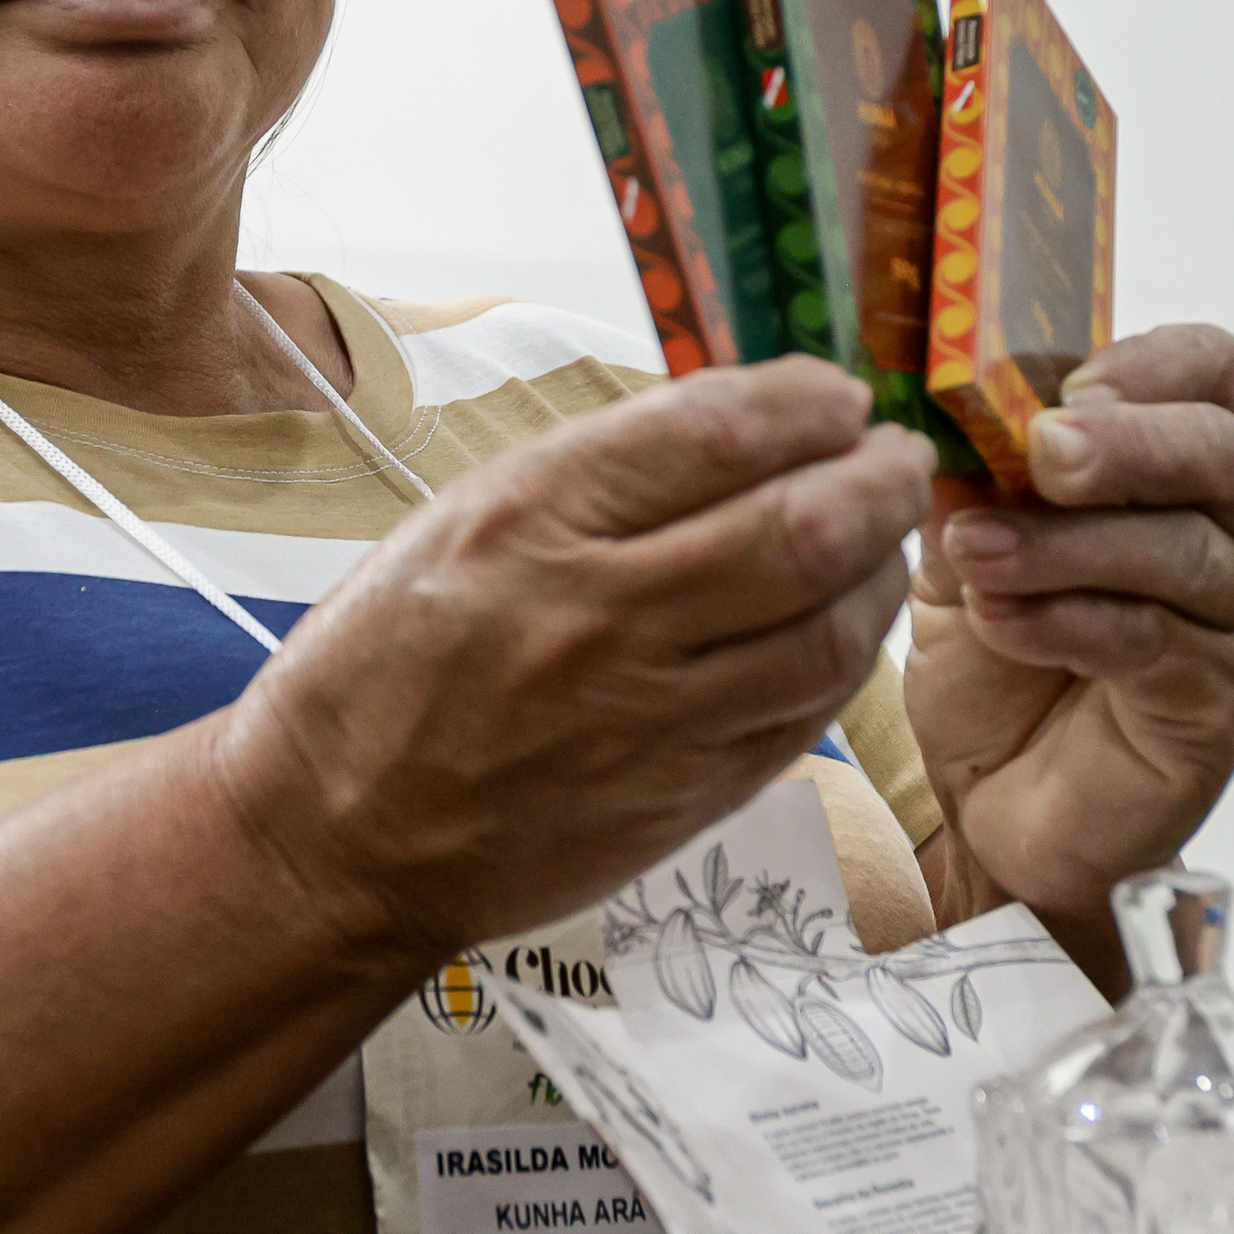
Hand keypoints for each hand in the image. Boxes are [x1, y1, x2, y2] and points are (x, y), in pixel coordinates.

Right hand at [218, 357, 936, 962]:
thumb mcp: (461, 523)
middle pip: (802, 528)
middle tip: (898, 455)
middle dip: (879, 478)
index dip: (806, 404)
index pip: (717, 433)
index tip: (834, 396)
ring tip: (885, 537)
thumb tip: (744, 428)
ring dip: (882, 570)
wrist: (335, 837)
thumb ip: (599, 476)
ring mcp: (648, 716)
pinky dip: (848, 656)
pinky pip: (807, 714)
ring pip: (829, 630)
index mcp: (530, 521)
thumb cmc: (385, 666)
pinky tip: (848, 624)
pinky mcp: (681, 795)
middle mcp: (597, 614)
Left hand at [903, 324, 1233, 931]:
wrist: (996, 806)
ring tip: (977, 553)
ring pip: (1183, 549)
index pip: (1211, 370)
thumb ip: (966, 482)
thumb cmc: (996, 666)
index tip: (1066, 386)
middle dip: (1123, 444)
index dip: (1151, 362)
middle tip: (1040, 450)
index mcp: (1177, 466)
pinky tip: (1000, 623)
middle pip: (1218, 448)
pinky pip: (1153, 642)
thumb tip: (935, 421)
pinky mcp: (1218, 703)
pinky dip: (1067, 621)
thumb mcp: (961, 550)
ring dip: (1067, 543)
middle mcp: (1232, 532)